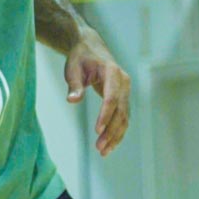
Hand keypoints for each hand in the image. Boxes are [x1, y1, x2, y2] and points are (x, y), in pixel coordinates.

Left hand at [64, 28, 130, 156]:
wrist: (90, 47)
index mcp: (112, 72)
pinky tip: (109, 145)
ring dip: (115, 135)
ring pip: (124, 117)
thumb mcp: (73, 69)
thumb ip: (74, 85)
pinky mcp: (123, 97)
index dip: (105, 115)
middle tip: (99, 148)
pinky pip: (123, 117)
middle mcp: (123, 82)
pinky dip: (117, 132)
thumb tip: (72, 100)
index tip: (97, 130)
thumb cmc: (80, 58)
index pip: (112, 97)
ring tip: (103, 152)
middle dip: (111, 131)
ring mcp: (125, 90)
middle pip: (120, 111)